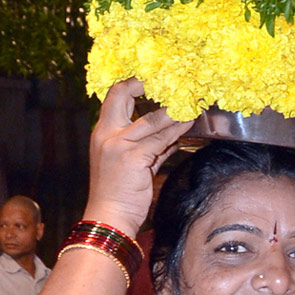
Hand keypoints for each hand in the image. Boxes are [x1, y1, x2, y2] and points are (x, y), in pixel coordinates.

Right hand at [84, 79, 191, 236]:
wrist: (108, 218)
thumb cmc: (119, 192)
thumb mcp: (131, 162)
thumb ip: (151, 145)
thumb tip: (174, 132)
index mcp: (102, 132)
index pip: (114, 96)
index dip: (133, 82)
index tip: (154, 76)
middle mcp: (106, 134)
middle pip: (122, 94)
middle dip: (144, 81)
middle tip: (170, 78)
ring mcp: (118, 144)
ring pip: (152, 119)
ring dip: (175, 110)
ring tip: (192, 102)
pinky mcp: (132, 158)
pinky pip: (161, 139)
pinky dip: (178, 130)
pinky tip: (189, 124)